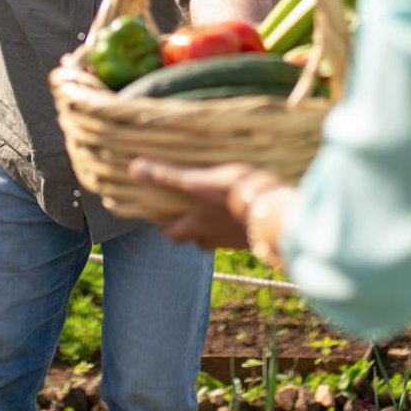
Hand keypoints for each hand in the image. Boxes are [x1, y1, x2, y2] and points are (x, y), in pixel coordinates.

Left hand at [127, 159, 293, 261]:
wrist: (275, 213)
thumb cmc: (235, 193)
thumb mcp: (199, 181)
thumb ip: (169, 176)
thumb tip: (135, 168)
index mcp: (196, 224)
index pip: (172, 233)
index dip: (165, 227)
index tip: (162, 218)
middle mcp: (212, 236)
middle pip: (196, 241)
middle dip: (191, 231)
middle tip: (192, 217)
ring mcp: (235, 239)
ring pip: (218, 239)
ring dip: (215, 230)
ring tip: (218, 214)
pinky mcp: (255, 238)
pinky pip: (241, 236)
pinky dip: (237, 228)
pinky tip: (243, 216)